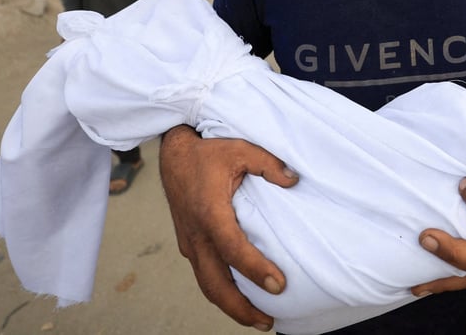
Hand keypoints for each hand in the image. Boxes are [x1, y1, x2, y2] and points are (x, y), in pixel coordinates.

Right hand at [159, 125, 298, 330]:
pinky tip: (241, 297)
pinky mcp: (189, 243)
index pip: (233, 250)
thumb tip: (293, 180)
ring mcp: (189, 242)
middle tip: (268, 322)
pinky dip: (221, 291)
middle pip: (215, 284)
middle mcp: (196, 234)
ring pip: (207, 284)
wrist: (172, 153)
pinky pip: (204, 274)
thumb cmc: (207, 151)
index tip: (279, 285)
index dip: (256, 270)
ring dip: (230, 306)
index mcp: (210, 213)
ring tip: (258, 319)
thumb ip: (269, 164)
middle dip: (240, 308)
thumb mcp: (241, 148)